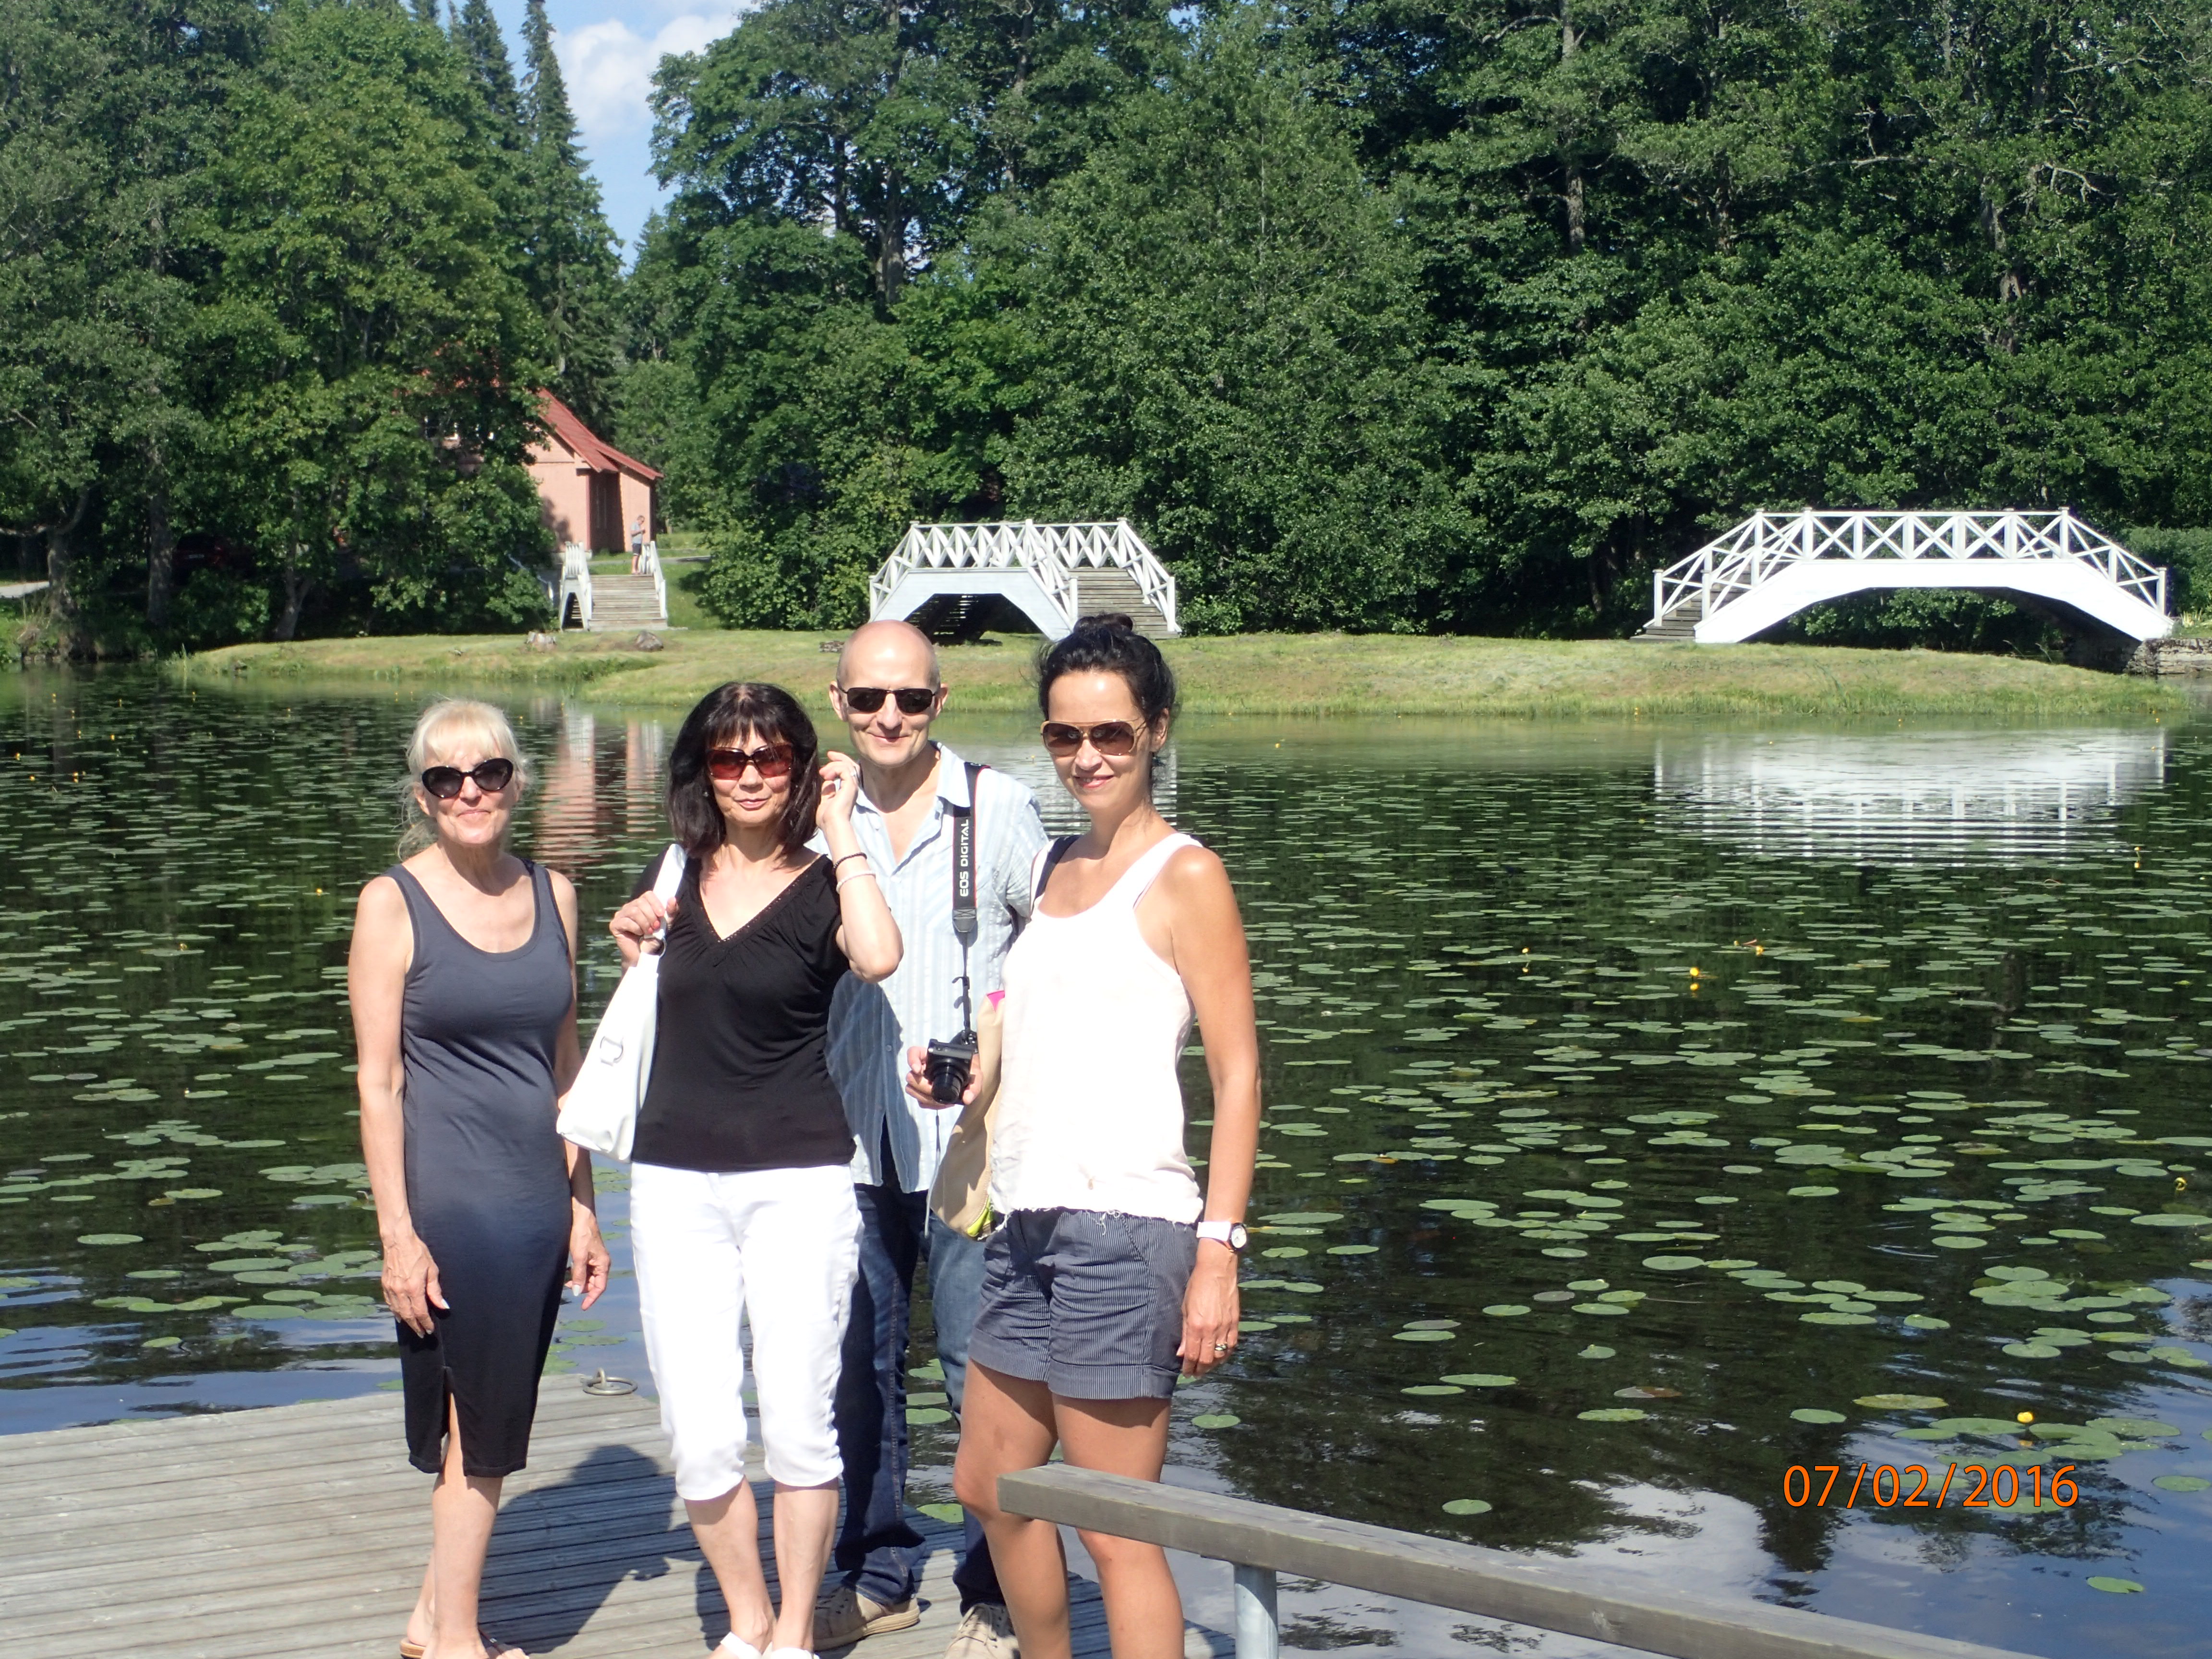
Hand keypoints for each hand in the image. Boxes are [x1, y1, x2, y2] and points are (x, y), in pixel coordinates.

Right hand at [382, 1230, 446, 1336]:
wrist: (398, 1241)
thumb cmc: (418, 1253)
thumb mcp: (432, 1270)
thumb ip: (435, 1290)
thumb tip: (442, 1306)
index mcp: (414, 1288)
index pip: (420, 1312)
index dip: (425, 1323)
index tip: (429, 1330)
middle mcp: (400, 1291)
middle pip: (408, 1315)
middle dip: (415, 1326)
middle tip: (421, 1333)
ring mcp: (391, 1289)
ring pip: (397, 1311)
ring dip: (405, 1321)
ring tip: (413, 1327)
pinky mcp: (384, 1285)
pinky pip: (390, 1303)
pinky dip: (395, 1311)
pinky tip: (399, 1315)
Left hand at [568, 1208, 610, 1309]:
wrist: (582, 1217)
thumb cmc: (582, 1235)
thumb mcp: (578, 1257)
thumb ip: (578, 1276)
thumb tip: (577, 1292)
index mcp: (603, 1264)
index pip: (599, 1287)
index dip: (592, 1298)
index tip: (583, 1307)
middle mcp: (601, 1263)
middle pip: (593, 1283)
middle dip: (582, 1287)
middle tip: (567, 1286)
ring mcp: (595, 1259)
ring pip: (587, 1277)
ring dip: (577, 1280)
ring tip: (566, 1279)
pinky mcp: (589, 1255)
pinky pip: (584, 1269)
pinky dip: (576, 1273)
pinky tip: (568, 1271)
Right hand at [609, 890, 674, 967]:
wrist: (643, 955)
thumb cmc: (653, 939)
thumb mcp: (665, 925)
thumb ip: (670, 912)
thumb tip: (672, 899)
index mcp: (641, 904)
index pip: (647, 895)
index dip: (655, 903)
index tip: (661, 914)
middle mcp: (629, 907)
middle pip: (640, 902)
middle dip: (651, 916)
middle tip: (656, 927)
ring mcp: (620, 915)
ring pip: (634, 912)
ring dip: (644, 923)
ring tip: (649, 932)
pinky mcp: (614, 925)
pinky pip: (626, 922)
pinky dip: (636, 929)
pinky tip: (639, 934)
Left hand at [817, 750, 860, 830]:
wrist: (832, 824)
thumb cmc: (827, 818)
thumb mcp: (825, 801)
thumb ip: (827, 791)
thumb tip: (827, 782)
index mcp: (847, 790)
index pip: (848, 771)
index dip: (839, 763)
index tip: (829, 758)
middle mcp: (852, 787)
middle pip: (851, 765)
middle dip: (840, 757)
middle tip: (830, 754)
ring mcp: (853, 786)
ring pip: (847, 766)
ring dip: (833, 765)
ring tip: (822, 773)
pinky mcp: (850, 785)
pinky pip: (845, 769)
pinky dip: (835, 769)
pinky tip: (826, 776)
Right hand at [902, 1043, 977, 1110]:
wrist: (970, 1077)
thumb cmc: (970, 1070)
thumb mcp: (976, 1074)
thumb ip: (974, 1085)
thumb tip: (966, 1099)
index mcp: (931, 1057)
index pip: (913, 1053)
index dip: (912, 1060)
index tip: (919, 1069)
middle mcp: (923, 1068)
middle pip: (911, 1077)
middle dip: (922, 1086)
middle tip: (934, 1090)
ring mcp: (922, 1081)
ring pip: (911, 1089)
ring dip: (924, 1097)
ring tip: (940, 1099)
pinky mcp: (923, 1093)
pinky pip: (920, 1100)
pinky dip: (929, 1104)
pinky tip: (942, 1103)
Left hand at [1177, 1245, 1239, 1378]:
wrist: (1217, 1270)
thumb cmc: (1197, 1286)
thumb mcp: (1185, 1308)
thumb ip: (1184, 1333)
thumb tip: (1182, 1352)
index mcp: (1196, 1326)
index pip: (1192, 1355)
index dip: (1189, 1367)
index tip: (1187, 1372)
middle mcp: (1211, 1330)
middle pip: (1206, 1359)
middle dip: (1200, 1369)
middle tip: (1195, 1373)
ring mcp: (1225, 1327)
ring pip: (1220, 1355)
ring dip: (1213, 1364)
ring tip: (1206, 1366)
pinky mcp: (1235, 1323)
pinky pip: (1232, 1345)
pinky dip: (1226, 1354)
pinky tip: (1220, 1356)